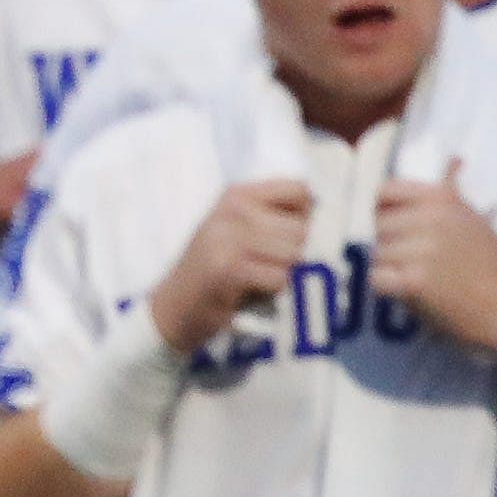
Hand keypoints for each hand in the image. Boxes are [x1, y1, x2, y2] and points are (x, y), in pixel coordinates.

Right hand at [145, 175, 313, 351]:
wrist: (174, 306)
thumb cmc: (215, 269)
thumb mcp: (238, 230)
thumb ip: (274, 218)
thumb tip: (322, 214)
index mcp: (237, 195)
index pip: (299, 190)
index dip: (305, 216)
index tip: (286, 235)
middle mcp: (232, 211)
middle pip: (301, 229)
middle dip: (293, 254)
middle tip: (264, 265)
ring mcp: (228, 239)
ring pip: (294, 254)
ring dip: (283, 273)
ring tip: (256, 277)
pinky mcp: (229, 269)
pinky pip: (279, 278)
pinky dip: (272, 291)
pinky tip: (249, 291)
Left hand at [370, 176, 496, 352]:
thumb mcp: (478, 219)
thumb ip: (454, 194)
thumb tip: (453, 160)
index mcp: (442, 198)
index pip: (386, 192)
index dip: (387, 211)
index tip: (401, 227)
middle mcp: (431, 218)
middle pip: (380, 226)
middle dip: (392, 244)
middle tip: (417, 261)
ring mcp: (422, 249)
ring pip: (378, 254)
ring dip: (392, 269)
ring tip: (419, 278)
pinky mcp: (415, 281)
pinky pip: (378, 279)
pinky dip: (389, 288)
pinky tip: (411, 292)